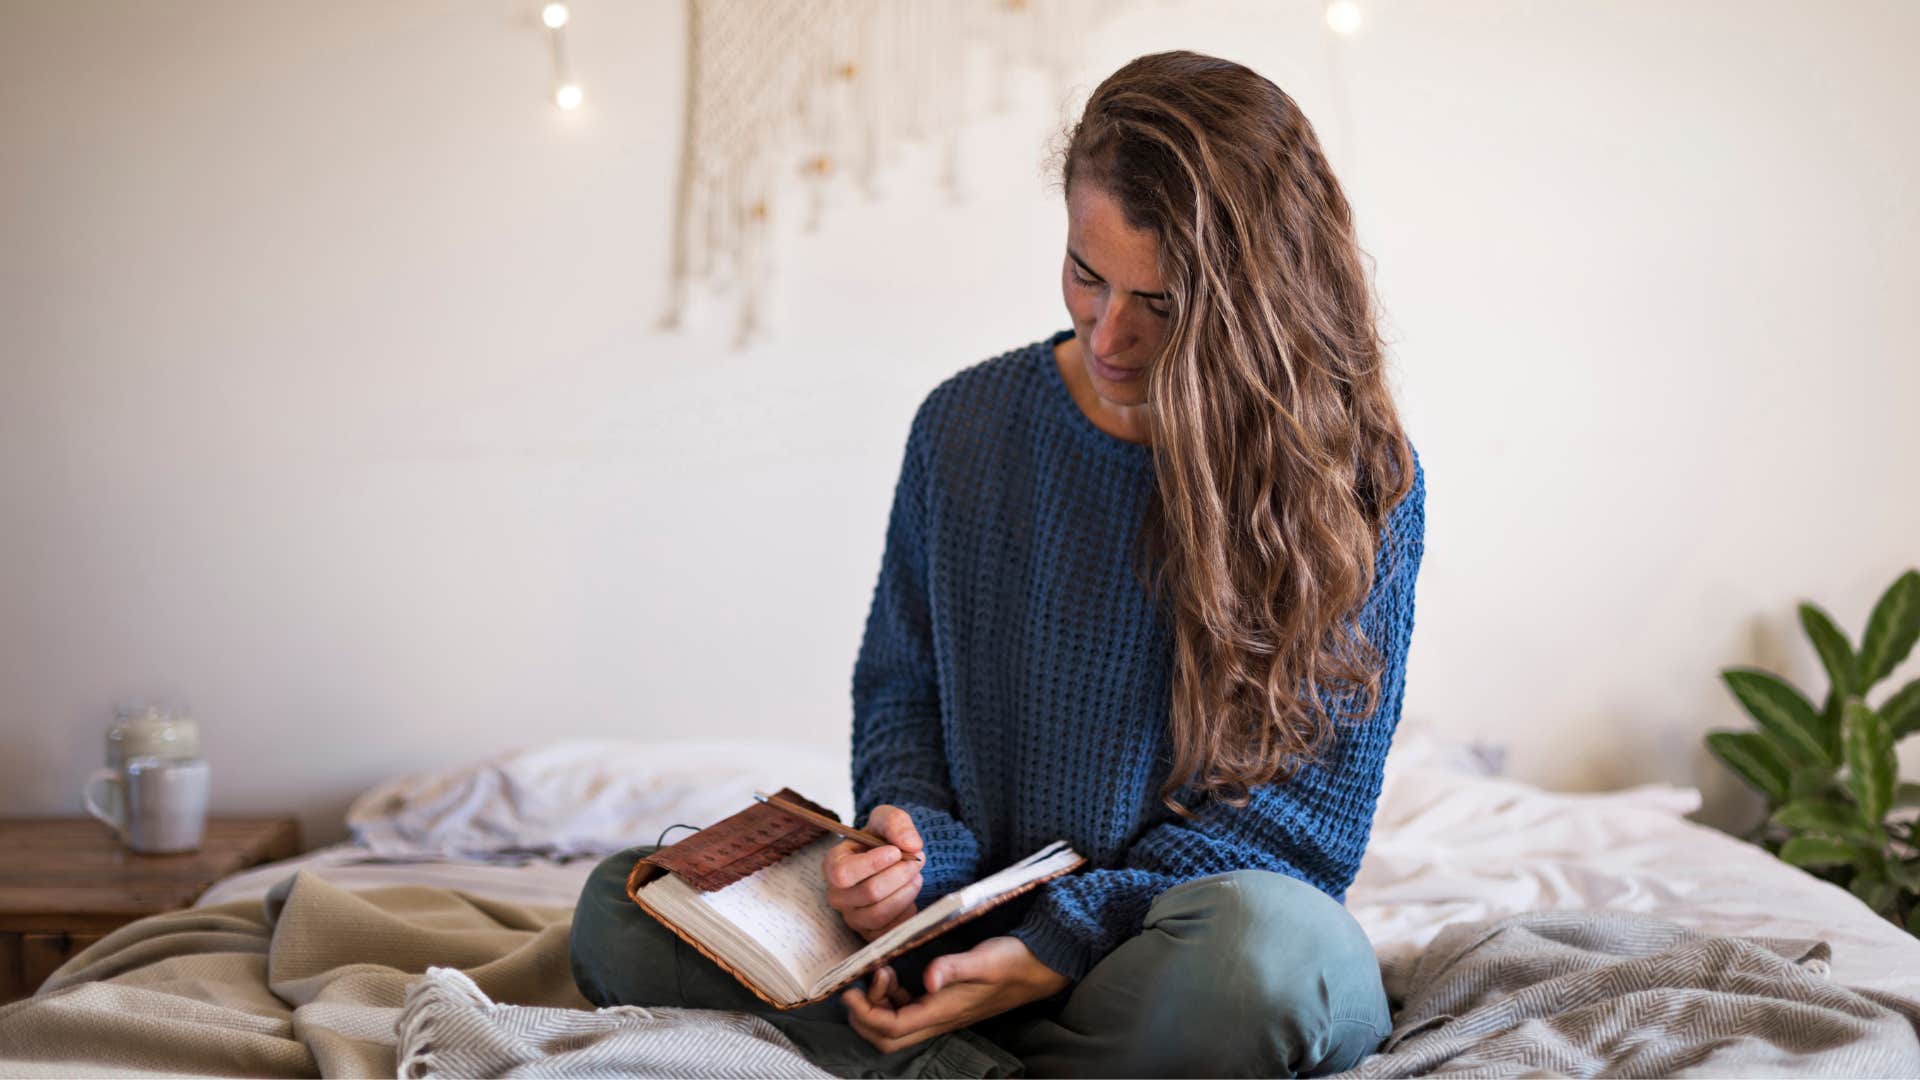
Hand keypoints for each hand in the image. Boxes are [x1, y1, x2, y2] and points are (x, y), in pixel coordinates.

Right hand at [825, 804, 925, 940]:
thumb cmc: (882, 839)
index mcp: (833, 865)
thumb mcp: (887, 819)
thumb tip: (912, 845)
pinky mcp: (869, 933)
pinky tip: (911, 894)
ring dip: (906, 893)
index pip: (843, 873)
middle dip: (899, 875)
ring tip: (916, 877)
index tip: (896, 852)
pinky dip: (906, 913)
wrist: (891, 859)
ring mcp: (852, 917)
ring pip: (880, 914)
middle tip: (917, 861)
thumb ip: (897, 823)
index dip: (872, 864)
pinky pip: (889, 930)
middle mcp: (838, 895)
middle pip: (869, 892)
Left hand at [842, 936, 1070, 1053]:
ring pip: (895, 1026)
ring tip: (882, 971)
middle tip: (860, 983)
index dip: (864, 1013)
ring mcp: (941, 1014)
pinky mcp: (944, 1004)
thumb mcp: (984, 960)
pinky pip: (907, 1011)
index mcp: (943, 1011)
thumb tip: (928, 978)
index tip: (849, 988)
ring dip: (877, 1005)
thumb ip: (954, 968)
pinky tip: (895, 973)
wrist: (1040, 966)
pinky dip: (891, 998)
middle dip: (864, 1016)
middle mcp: (939, 1019)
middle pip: (887, 1037)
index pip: (891, 1027)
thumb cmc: (1013, 962)